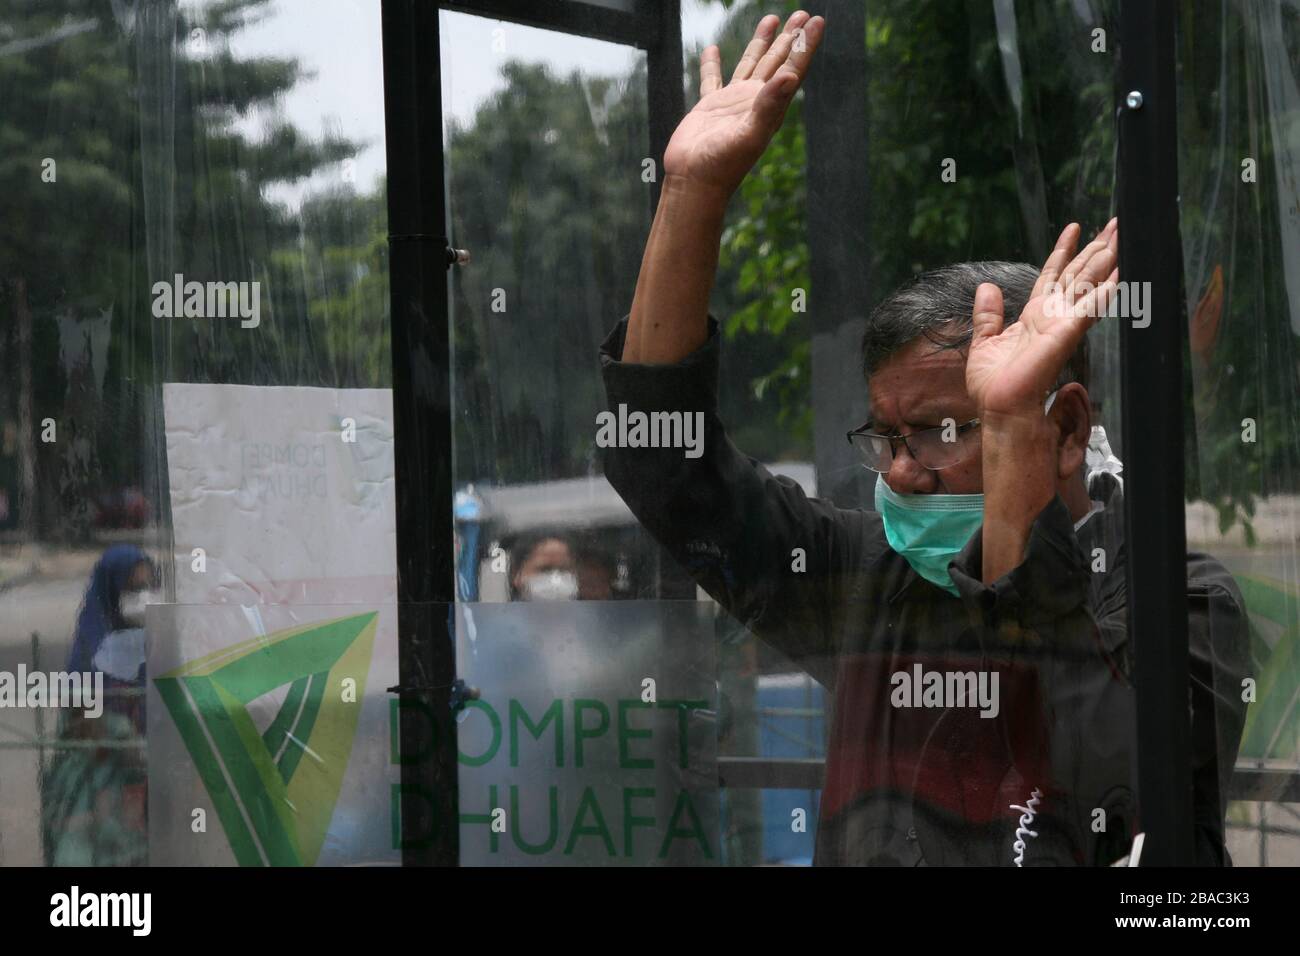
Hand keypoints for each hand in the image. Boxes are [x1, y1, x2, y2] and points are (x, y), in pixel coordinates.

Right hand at [663, 11, 824, 196]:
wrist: (695, 182)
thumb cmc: (723, 165)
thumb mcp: (750, 134)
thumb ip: (769, 105)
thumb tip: (790, 76)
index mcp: (769, 107)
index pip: (792, 69)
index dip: (805, 45)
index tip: (816, 21)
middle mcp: (755, 102)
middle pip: (776, 62)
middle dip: (790, 39)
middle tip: (801, 14)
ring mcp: (732, 104)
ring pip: (750, 64)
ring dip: (761, 43)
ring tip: (771, 19)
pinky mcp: (710, 108)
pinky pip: (712, 79)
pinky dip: (713, 63)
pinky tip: (713, 49)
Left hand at [966, 219, 1118, 420]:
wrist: (1000, 407)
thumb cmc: (994, 384)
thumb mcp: (984, 341)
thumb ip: (988, 314)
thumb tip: (987, 287)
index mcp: (1035, 315)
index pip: (1053, 274)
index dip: (1064, 251)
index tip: (1074, 229)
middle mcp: (1053, 315)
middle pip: (1079, 274)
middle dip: (1096, 248)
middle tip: (1116, 224)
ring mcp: (1062, 324)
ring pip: (1087, 284)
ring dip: (1105, 261)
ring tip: (1120, 237)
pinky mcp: (1065, 335)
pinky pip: (1087, 310)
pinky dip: (1102, 294)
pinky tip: (1117, 277)